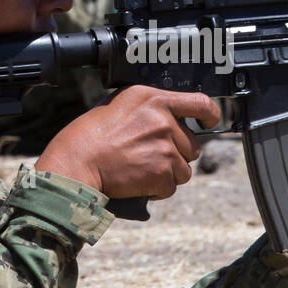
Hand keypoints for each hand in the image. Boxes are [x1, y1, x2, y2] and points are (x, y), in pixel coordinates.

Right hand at [35, 86, 220, 199]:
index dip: (210, 115)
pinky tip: (137, 181)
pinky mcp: (162, 172)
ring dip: (167, 173)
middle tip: (147, 156)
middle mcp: (163, 120)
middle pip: (192, 145)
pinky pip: (171, 186)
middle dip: (175, 154)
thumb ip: (150, 109)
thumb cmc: (91, 135)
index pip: (200, 103)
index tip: (209, 121)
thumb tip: (171, 119)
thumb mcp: (121, 105)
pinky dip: (157, 189)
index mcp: (153, 98)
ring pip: (184, 169)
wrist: (77, 162)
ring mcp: (165, 147)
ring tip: (140, 169)